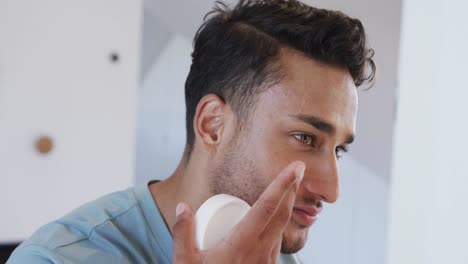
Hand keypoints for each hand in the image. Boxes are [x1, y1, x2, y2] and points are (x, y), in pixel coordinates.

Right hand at [172, 161, 304, 263]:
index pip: (266, 208)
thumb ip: (182, 232)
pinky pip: (276, 241)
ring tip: (288, 188)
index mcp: (241, 244)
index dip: (282, 185)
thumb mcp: (184, 262)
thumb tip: (184, 206)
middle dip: (291, 188)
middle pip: (281, 214)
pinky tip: (275, 218)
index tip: (295, 168)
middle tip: (297, 169)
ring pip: (281, 228)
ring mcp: (266, 262)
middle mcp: (260, 252)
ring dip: (287, 205)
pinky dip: (279, 223)